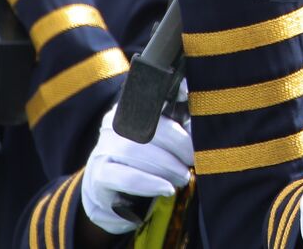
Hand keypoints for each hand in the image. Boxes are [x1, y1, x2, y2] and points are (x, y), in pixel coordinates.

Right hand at [81, 104, 192, 234]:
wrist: (108, 193)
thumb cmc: (143, 161)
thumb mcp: (158, 141)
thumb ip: (178, 126)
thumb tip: (203, 118)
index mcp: (129, 111)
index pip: (152, 108)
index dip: (175, 118)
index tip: (195, 134)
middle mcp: (112, 127)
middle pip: (146, 130)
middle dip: (176, 146)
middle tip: (193, 162)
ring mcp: (102, 151)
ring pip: (135, 152)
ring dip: (165, 166)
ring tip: (183, 177)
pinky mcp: (99, 177)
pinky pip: (125, 178)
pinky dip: (149, 184)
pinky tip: (167, 189)